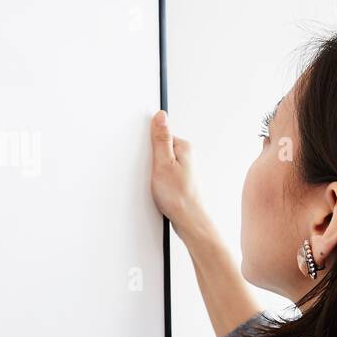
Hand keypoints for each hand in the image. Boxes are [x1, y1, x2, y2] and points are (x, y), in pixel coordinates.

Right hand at [149, 110, 210, 243]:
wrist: (188, 220)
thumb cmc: (178, 196)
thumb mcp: (163, 163)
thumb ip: (161, 139)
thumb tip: (161, 116)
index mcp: (183, 147)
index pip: (160, 134)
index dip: (148, 145)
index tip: (148, 158)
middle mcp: (185, 156)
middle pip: (159, 148)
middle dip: (150, 159)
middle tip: (153, 173)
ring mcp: (181, 168)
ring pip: (159, 162)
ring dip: (153, 171)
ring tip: (156, 184)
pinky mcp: (177, 179)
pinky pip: (161, 172)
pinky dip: (156, 179)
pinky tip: (158, 189)